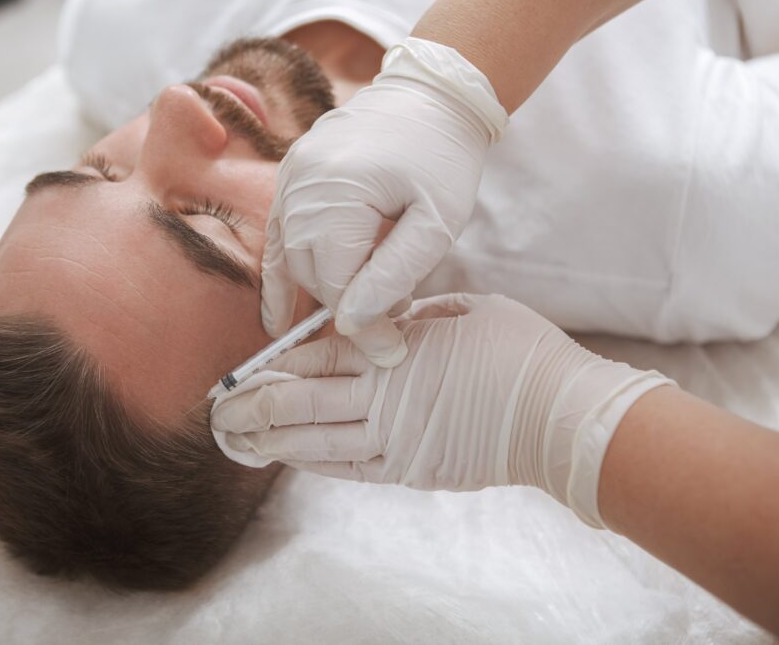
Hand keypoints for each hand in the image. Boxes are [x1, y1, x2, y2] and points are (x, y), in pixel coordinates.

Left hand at [211, 294, 673, 527]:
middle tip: (219, 409)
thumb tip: (378, 317)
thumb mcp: (459, 308)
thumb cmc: (516, 350)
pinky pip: (348, 468)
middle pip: (300, 402)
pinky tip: (287, 459)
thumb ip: (410, 315)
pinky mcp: (409, 469)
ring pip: (314, 441)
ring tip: (235, 440)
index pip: (315, 356)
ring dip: (270, 440)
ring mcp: (392, 438)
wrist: (558, 412)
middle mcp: (381, 396)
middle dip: (254, 405)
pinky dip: (313, 463)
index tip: (245, 368)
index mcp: (391, 349)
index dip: (274, 364)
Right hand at [261, 38, 508, 366]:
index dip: (360, 323)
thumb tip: (352, 324)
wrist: (431, 96)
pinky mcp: (291, 177)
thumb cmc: (444, 159)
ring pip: (291, 258)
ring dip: (317, 294)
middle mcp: (302, 183)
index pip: (336, 281)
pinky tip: (278, 318)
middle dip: (342, 308)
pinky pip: (277, 237)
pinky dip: (280, 276)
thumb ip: (394, 275)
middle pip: (309, 272)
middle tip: (385, 330)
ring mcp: (290, 177)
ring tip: (350, 321)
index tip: (389, 352)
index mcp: (341, 191)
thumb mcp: (437, 223)